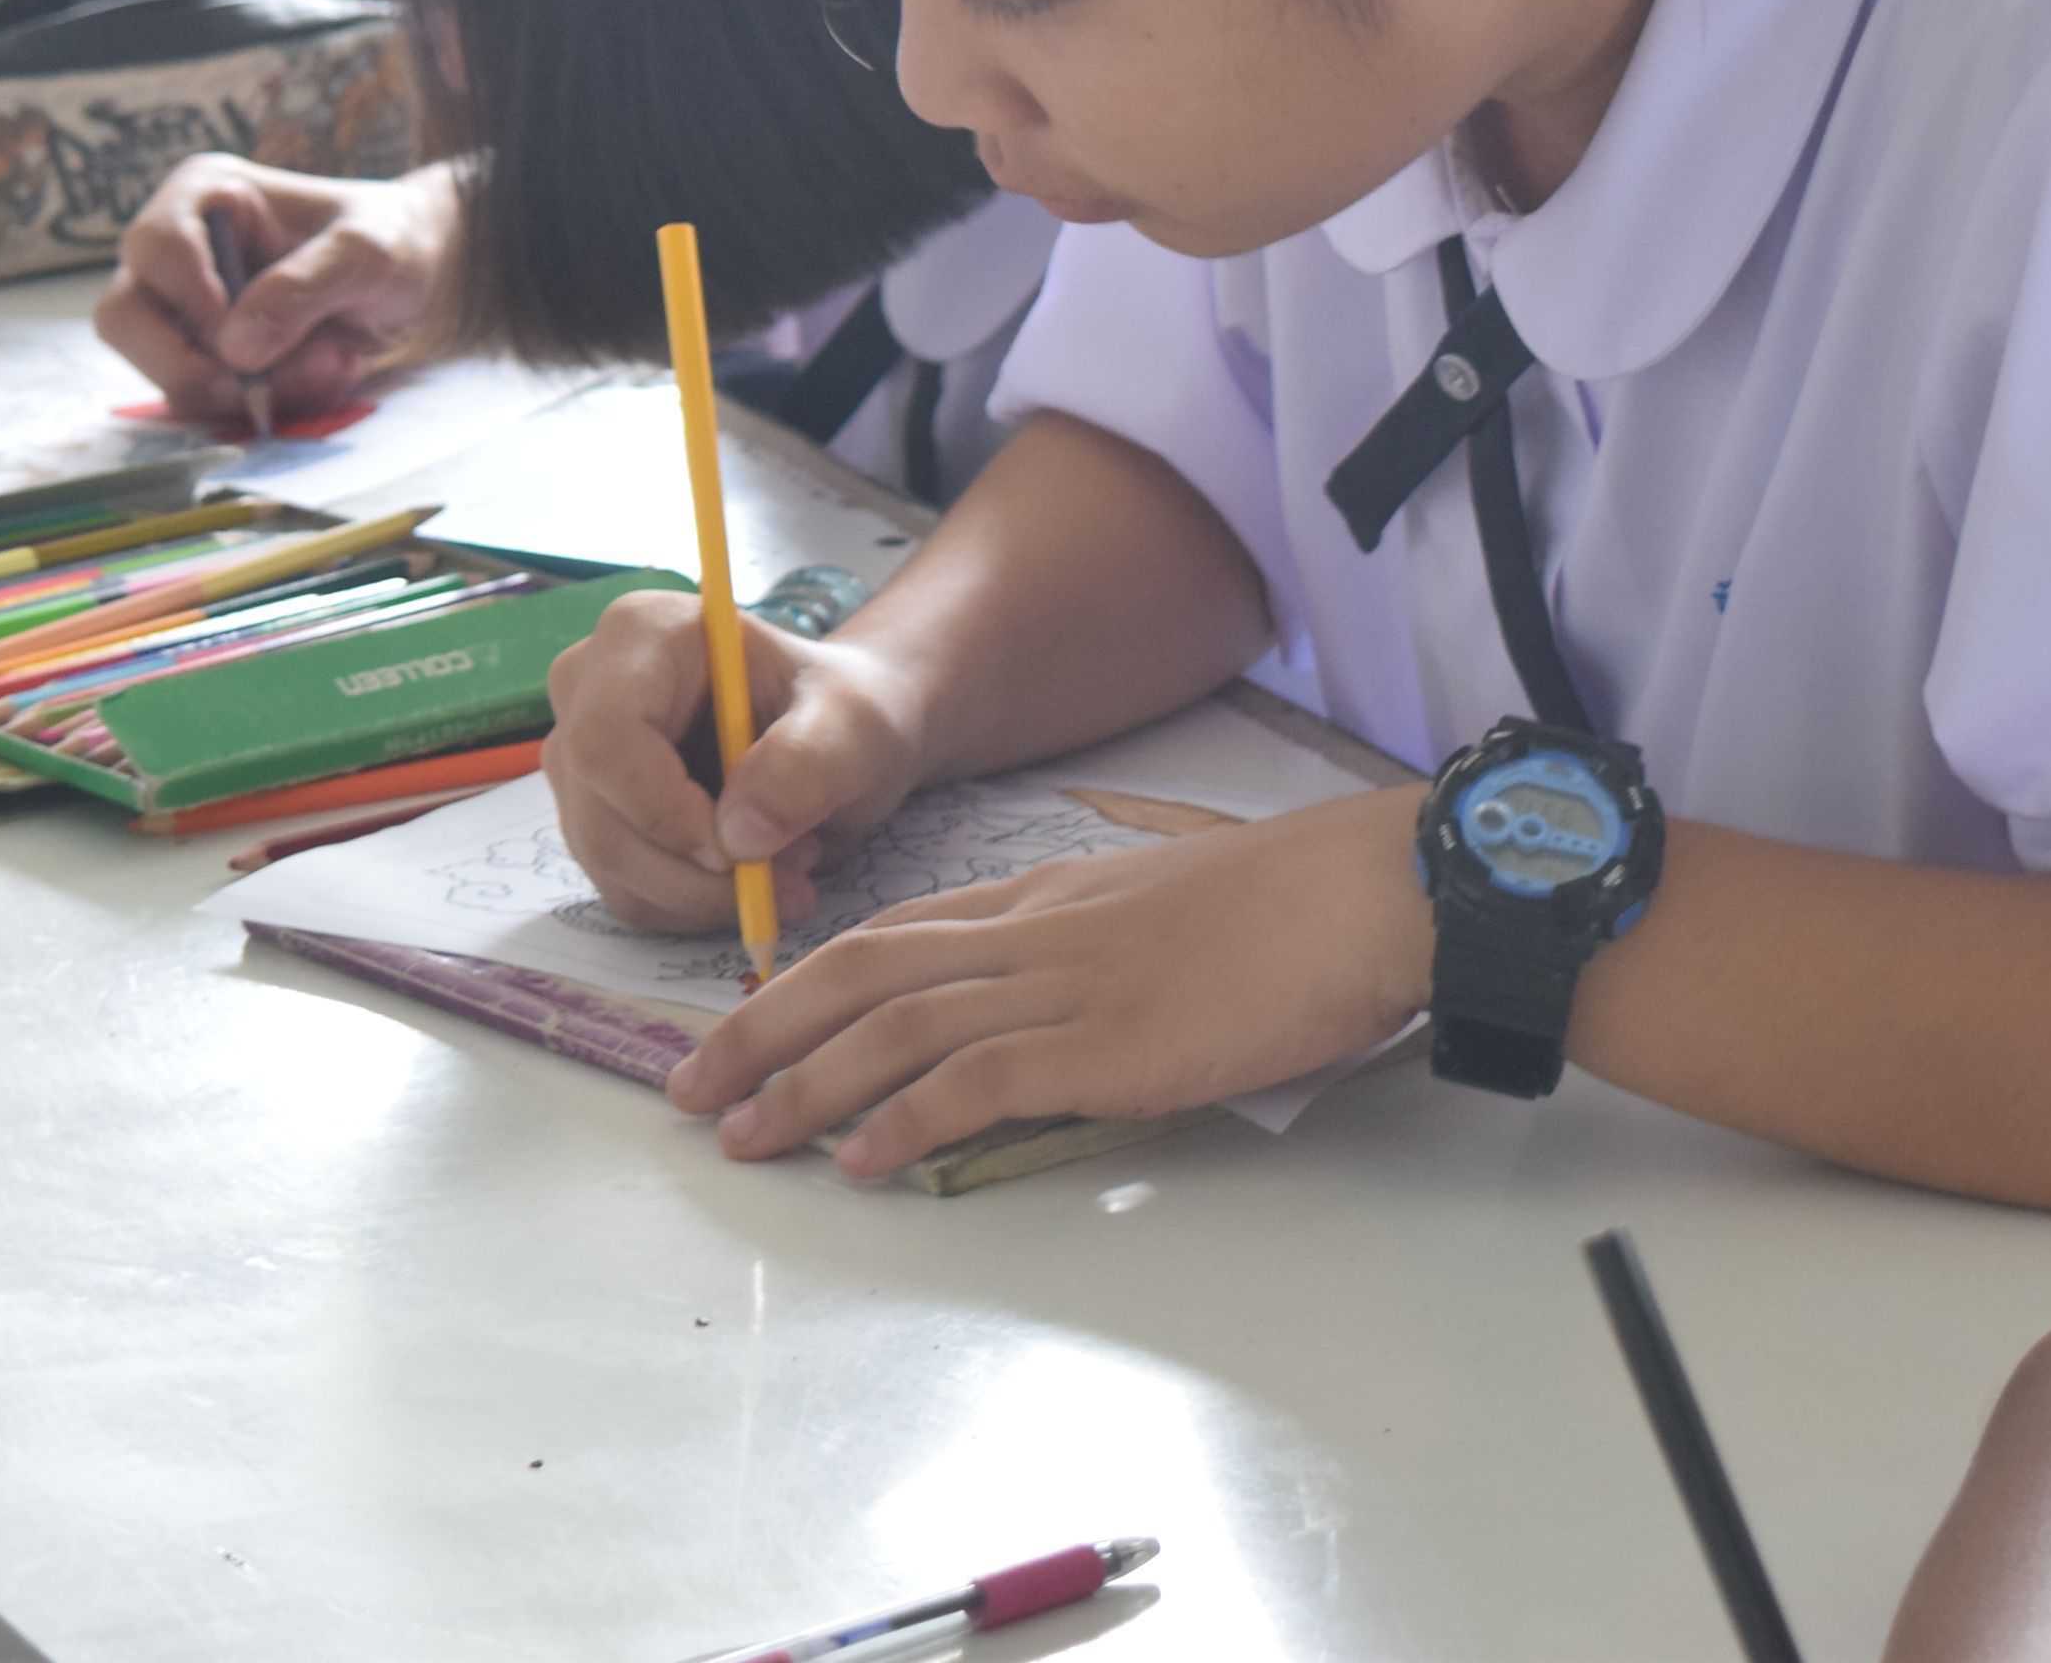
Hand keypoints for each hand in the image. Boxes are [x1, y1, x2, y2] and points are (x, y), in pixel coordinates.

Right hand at [95, 158, 456, 428]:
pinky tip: (319, 379)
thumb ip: (305, 287)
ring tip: (326, 367)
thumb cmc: (388, 242)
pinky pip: (200, 403)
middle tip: (255, 389)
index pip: (156, 249)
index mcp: (203, 196)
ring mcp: (181, 312)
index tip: (246, 339)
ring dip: (239, 393)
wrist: (414, 282)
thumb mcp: (366, 251)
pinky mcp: (202, 360)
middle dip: (191, 365)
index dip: (195, 300)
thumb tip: (234, 349)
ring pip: (158, 372)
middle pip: (124, 318)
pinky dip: (258, 409)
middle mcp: (175, 252)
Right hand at [543, 590, 934, 934]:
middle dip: (698, 871)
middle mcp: (590, 689)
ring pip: (610, 863)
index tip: (740, 850)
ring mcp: (582, 759)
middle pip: (602, 814)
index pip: (606, 736)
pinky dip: (693, 904)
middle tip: (793, 877)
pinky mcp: (594, 816)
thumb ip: (805, 764)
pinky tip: (753, 876)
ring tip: (788, 866)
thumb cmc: (844, 711)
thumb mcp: (853, 726)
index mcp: (643, 633)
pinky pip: (625, 889)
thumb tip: (738, 836)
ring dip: (705, 893)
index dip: (662, 808)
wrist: (840, 737)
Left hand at [670, 787, 1435, 1181]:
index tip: (740, 1022)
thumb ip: (1090, 943)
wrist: (1363, 893)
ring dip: (804, 1084)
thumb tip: (1051, 998)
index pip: (890, 935)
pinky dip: (905, 1118)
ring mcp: (1064, 986)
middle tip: (687, 1087)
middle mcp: (1031, 934)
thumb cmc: (1286, 908)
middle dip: (760, 1030)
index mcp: (1042, 899)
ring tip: (741, 1136)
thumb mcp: (1160, 906)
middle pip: (858, 973)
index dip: (801, 981)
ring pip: (895, 1027)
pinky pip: (978, 1080)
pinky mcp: (1105, 1044)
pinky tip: (857, 1157)